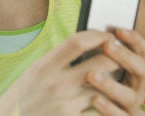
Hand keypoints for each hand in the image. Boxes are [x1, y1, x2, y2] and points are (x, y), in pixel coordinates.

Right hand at [0, 30, 144, 115]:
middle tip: (120, 58)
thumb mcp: (34, 72)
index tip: (107, 35)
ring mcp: (66, 104)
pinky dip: (107, 106)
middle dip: (116, 59)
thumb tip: (85, 44)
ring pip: (106, 88)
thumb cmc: (24, 97)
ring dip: (115, 83)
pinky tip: (107, 102)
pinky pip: (100, 111)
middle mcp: (56, 83)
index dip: (98, 35)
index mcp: (45, 66)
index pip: (78, 42)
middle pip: (101, 63)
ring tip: (116, 80)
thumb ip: (57, 58)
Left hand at [87, 28, 144, 115]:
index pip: (143, 51)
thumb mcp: (94, 67)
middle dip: (126, 56)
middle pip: (143, 69)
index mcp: (132, 70)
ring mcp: (132, 106)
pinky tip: (94, 99)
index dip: (134, 39)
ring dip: (111, 84)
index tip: (118, 29)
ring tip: (91, 75)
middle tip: (107, 46)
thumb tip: (90, 32)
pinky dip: (109, 108)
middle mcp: (137, 87)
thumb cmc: (87, 87)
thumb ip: (97, 54)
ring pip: (130, 95)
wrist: (82, 113)